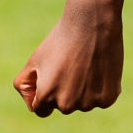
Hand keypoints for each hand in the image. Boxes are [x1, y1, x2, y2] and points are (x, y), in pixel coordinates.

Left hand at [12, 0, 126, 117]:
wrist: (91, 22)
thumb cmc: (60, 40)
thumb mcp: (35, 60)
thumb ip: (24, 84)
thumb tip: (33, 102)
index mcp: (46, 96)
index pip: (42, 110)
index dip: (45, 92)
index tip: (53, 76)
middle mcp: (67, 105)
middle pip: (64, 106)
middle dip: (65, 91)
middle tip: (71, 66)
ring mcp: (88, 103)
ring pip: (84, 103)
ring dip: (84, 90)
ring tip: (86, 65)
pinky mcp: (108, 98)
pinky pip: (101, 99)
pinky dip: (101, 88)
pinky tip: (99, 68)